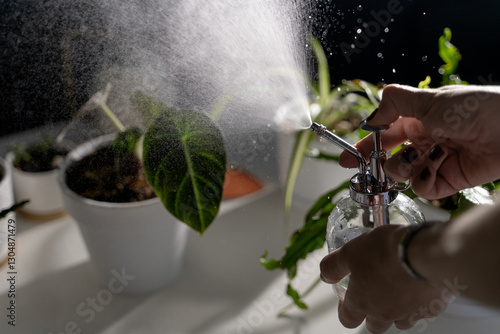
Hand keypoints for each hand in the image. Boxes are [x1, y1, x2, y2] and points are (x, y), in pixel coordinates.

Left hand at [320, 225, 447, 332]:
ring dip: (396, 310)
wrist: (425, 253)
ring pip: (400, 322)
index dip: (345, 309)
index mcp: (362, 302)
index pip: (347, 319)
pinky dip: (419, 301)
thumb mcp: (349, 251)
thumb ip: (333, 266)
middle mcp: (385, 313)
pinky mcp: (432, 307)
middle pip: (374, 326)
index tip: (347, 296)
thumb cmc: (385, 252)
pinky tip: (419, 284)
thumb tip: (325, 275)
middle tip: (372, 292)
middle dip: (370, 314)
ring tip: (397, 288)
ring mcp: (409, 313)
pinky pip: (423, 310)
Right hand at [339, 84, 499, 198]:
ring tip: (419, 159)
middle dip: (379, 163)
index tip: (348, 160)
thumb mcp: (428, 99)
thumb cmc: (473, 108)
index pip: (383, 136)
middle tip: (373, 166)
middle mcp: (424, 142)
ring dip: (403, 168)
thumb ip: (393, 104)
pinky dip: (424, 181)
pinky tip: (435, 168)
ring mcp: (435, 162)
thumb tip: (369, 119)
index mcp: (418, 121)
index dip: (364, 147)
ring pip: (402, 175)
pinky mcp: (448, 181)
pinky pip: (424, 188)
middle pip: (389, 158)